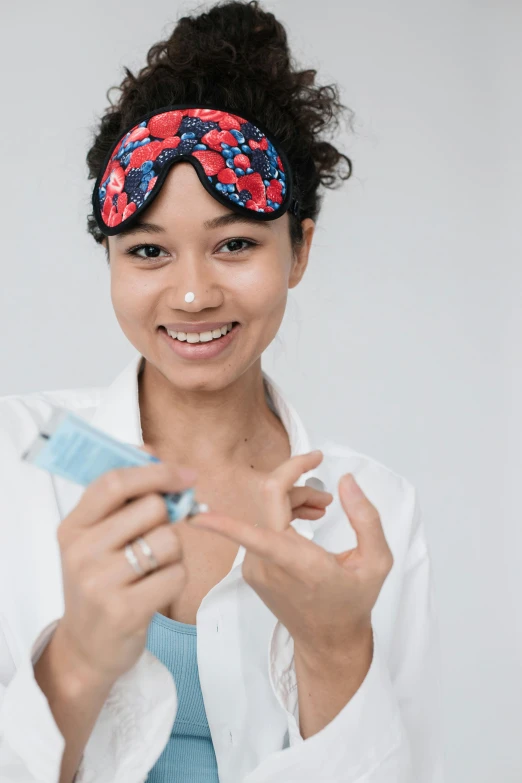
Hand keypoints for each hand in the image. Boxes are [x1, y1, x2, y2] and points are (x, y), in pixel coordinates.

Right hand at [54, 444, 197, 685]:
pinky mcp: (125, 610)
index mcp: (74, 526)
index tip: (185, 474)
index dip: (156, 471)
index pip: (115, 481)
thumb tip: (153, 453)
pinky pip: (176, 574)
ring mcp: (100, 582)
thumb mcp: (96, 538)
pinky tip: (155, 590)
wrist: (86, 647)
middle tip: (155, 540)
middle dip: (167, 520)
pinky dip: (176, 579)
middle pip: (152, 507)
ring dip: (173, 553)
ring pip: (169, 540)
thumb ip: (122, 499)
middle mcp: (82, 551)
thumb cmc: (101, 582)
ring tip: (151, 570)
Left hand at [188, 450, 392, 659]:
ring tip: (324, 506)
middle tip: (327, 495)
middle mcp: (267, 566)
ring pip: (265, 512)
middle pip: (269, 501)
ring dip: (293, 499)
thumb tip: (346, 481)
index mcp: (296, 564)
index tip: (202, 512)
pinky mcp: (251, 570)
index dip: (225, 521)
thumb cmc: (352, 603)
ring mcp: (254, 569)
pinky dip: (284, 515)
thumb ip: (366, 517)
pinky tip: (307, 520)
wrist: (329, 643)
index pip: (253, 533)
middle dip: (296, 483)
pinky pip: (261, 527)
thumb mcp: (377, 562)